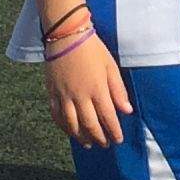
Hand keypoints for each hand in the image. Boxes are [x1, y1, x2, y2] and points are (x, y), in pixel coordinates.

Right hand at [44, 32, 133, 148]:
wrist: (65, 36)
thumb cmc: (92, 49)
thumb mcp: (110, 66)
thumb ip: (118, 90)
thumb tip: (127, 111)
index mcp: (97, 89)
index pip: (107, 117)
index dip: (114, 131)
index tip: (118, 139)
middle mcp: (80, 96)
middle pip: (89, 124)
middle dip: (99, 137)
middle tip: (105, 144)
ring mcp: (64, 96)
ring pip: (72, 124)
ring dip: (81, 136)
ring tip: (88, 144)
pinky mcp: (52, 93)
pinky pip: (56, 115)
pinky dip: (63, 127)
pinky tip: (70, 131)